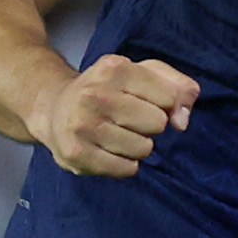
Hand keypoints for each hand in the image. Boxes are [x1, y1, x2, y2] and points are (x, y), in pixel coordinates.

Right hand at [36, 54, 196, 177]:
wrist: (54, 109)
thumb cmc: (108, 91)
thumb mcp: (142, 74)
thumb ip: (176, 86)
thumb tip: (183, 120)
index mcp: (114, 68)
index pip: (168, 96)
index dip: (164, 103)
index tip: (144, 101)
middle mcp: (95, 93)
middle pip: (157, 124)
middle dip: (150, 126)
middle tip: (129, 120)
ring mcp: (82, 124)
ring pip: (144, 149)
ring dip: (138, 147)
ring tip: (118, 135)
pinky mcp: (76, 153)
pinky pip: (126, 169)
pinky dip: (125, 165)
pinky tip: (110, 151)